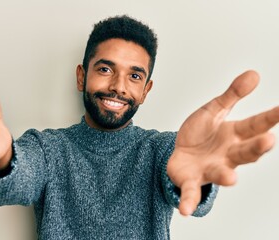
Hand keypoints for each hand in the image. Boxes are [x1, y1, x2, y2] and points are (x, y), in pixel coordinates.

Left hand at [167, 70, 278, 215]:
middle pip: (245, 152)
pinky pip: (192, 192)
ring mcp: (211, 169)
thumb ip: (232, 95)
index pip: (256, 125)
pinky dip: (189, 201)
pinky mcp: (192, 181)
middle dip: (256, 148)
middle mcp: (228, 155)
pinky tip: (185, 211)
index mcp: (234, 135)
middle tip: (268, 141)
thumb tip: (255, 73)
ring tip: (231, 177)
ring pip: (222, 174)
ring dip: (226, 176)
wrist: (178, 151)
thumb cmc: (200, 133)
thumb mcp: (213, 110)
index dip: (271, 118)